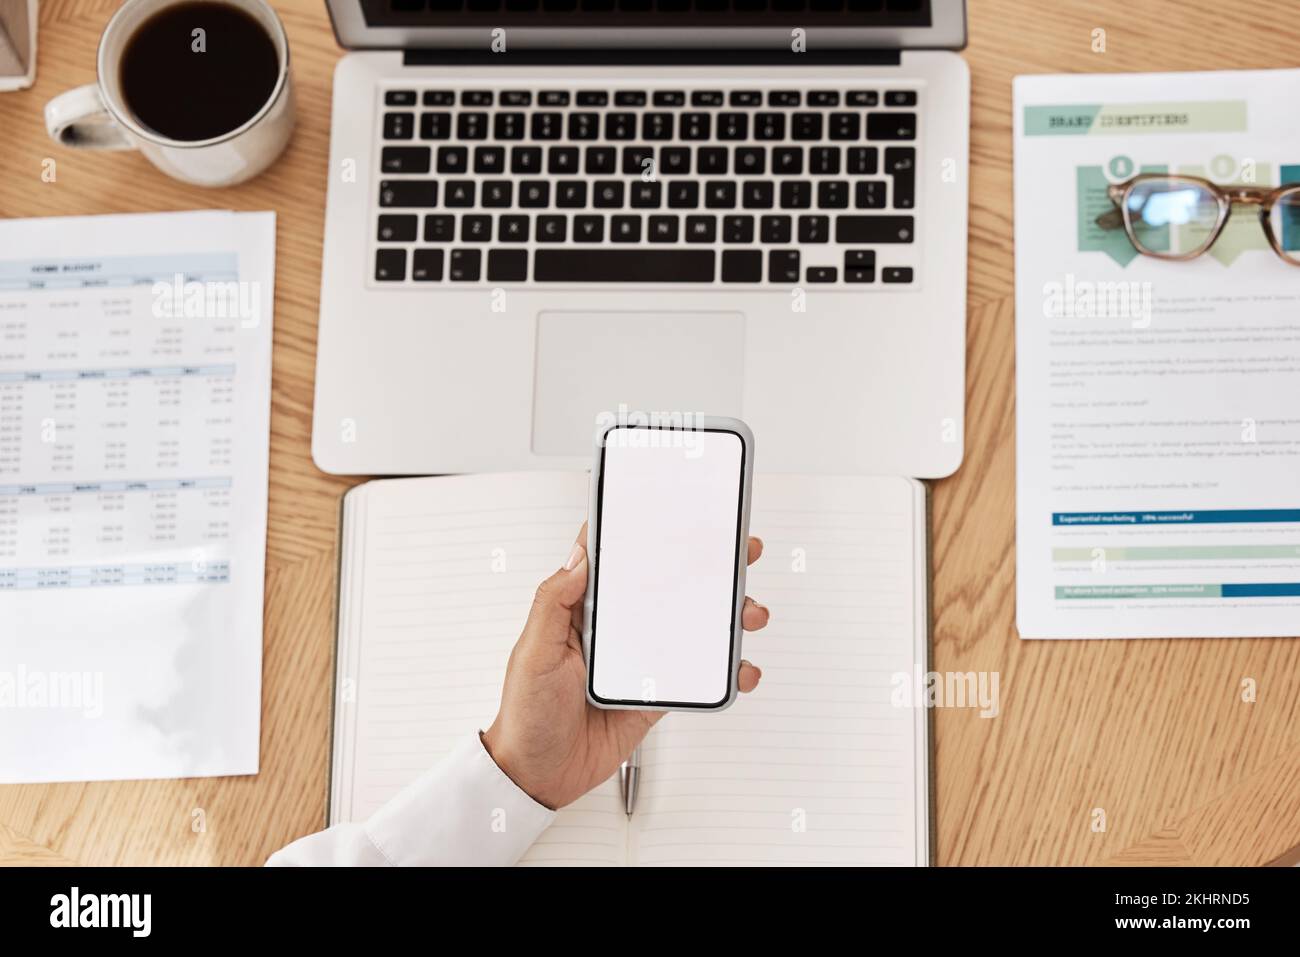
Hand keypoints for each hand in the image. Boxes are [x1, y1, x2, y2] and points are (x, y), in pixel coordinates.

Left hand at [482, 523, 768, 809]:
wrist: (540, 776)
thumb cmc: (526, 714)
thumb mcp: (532, 652)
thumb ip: (554, 602)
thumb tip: (579, 557)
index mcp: (581, 612)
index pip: (615, 562)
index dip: (643, 534)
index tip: (678, 513)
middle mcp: (614, 630)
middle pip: (666, 587)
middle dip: (705, 569)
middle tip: (737, 553)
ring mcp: (640, 661)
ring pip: (691, 627)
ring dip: (726, 618)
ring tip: (748, 614)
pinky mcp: (656, 692)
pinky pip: (698, 675)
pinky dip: (725, 671)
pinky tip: (741, 669)